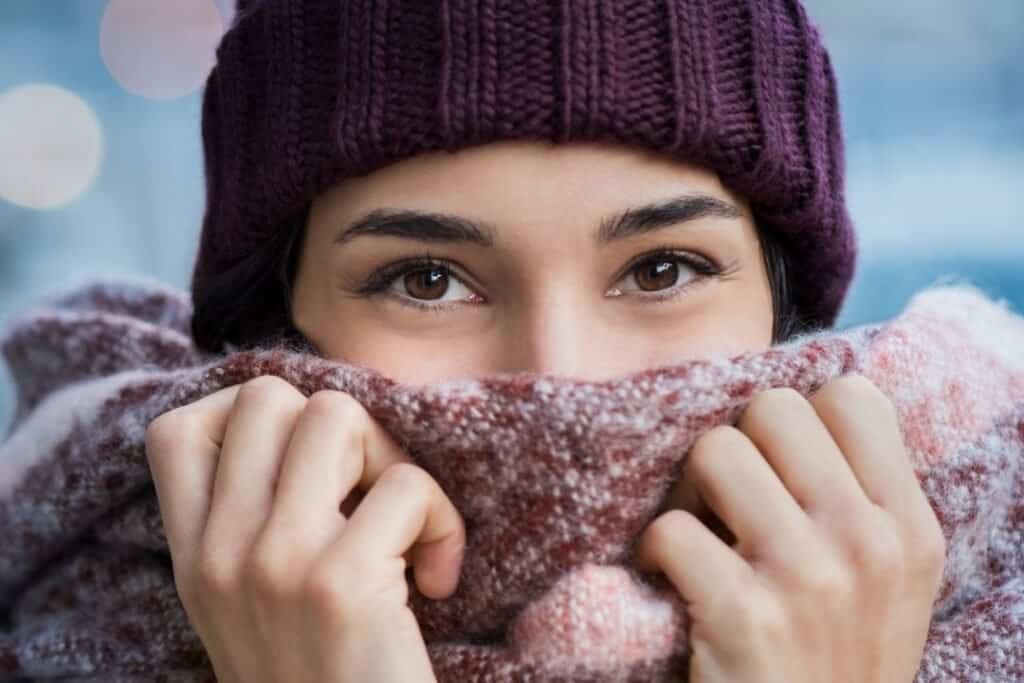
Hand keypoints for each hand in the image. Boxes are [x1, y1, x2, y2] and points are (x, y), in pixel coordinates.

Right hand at [144, 375, 465, 682]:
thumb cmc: (318, 680)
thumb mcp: (249, 607)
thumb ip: (251, 526)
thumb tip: (312, 427)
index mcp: (194, 557)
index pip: (178, 430)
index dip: (249, 417)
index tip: (306, 464)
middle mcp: (221, 552)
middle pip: (272, 397)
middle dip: (341, 430)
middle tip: (368, 494)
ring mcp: (275, 562)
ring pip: (338, 415)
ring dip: (392, 461)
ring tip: (404, 528)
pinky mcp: (340, 583)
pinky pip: (407, 486)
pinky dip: (443, 524)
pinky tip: (437, 581)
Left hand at [632, 374, 946, 681]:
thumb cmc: (840, 658)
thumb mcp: (890, 581)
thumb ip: (861, 499)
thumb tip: (788, 418)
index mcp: (908, 526)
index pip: (853, 396)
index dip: (801, 420)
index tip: (780, 465)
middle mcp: (866, 542)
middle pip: (773, 409)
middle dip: (737, 444)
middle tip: (726, 497)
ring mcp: (806, 576)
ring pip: (715, 451)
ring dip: (688, 493)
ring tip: (697, 535)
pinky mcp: (742, 615)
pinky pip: (671, 529)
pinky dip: (654, 551)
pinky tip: (668, 578)